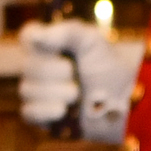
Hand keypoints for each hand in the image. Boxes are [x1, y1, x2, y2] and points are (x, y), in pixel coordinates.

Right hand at [19, 21, 142, 142]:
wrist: (124, 106)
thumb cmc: (110, 70)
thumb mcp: (94, 42)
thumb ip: (68, 32)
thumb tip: (36, 36)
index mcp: (52, 45)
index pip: (28, 35)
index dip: (34, 39)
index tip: (52, 47)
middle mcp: (41, 67)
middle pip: (27, 66)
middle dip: (54, 72)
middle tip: (75, 75)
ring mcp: (39, 93)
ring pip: (27, 90)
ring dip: (55, 92)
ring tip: (77, 96)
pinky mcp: (41, 117)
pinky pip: (28, 112)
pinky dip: (46, 110)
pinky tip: (63, 110)